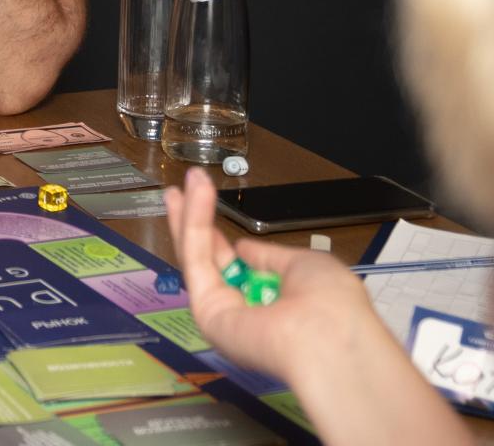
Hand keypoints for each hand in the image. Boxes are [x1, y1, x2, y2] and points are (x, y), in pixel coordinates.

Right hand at [164, 167, 387, 382]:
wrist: (328, 336)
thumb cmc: (331, 301)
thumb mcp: (305, 266)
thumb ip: (269, 256)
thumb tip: (243, 250)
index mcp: (269, 300)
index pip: (236, 266)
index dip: (221, 237)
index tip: (211, 211)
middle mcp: (242, 307)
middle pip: (209, 258)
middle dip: (194, 220)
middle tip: (183, 189)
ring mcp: (221, 310)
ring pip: (198, 255)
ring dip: (190, 214)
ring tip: (189, 178)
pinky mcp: (204, 310)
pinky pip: (196, 259)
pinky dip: (193, 223)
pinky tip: (194, 196)